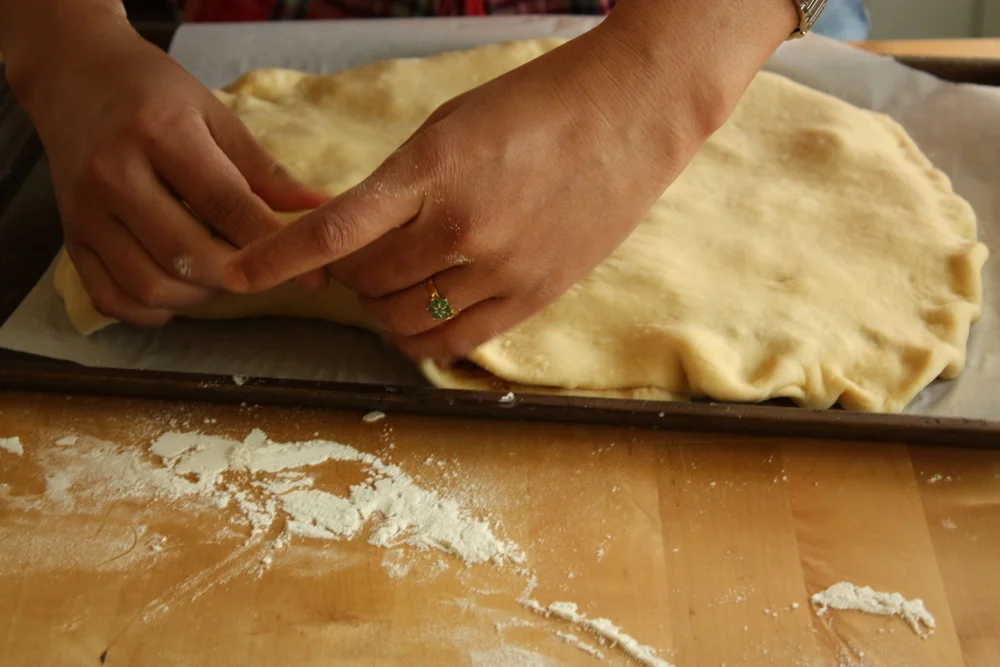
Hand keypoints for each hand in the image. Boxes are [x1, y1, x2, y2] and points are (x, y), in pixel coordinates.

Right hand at [3, 5, 328, 325]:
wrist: (73, 75)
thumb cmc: (155, 93)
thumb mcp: (216, 115)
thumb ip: (265, 171)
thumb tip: (321, 210)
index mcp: (160, 135)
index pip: (227, 206)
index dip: (274, 247)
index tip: (314, 275)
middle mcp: (115, 176)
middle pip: (188, 256)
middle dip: (240, 277)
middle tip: (266, 275)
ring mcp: (86, 213)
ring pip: (150, 285)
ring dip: (200, 296)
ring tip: (224, 274)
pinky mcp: (71, 238)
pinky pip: (111, 298)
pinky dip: (151, 310)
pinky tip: (180, 290)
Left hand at [225, 0, 796, 361]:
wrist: (631, 113)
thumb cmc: (538, 105)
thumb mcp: (453, 127)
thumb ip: (402, 185)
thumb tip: (356, 239)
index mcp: (433, 171)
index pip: (335, 231)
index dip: (278, 258)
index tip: (238, 276)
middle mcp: (462, 228)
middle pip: (366, 285)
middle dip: (345, 277)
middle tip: (353, 262)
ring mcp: (502, 268)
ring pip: (404, 321)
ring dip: (381, 308)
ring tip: (393, 284)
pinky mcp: (535, 296)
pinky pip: (455, 344)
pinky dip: (421, 337)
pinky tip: (422, 315)